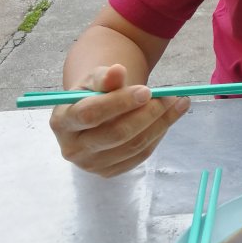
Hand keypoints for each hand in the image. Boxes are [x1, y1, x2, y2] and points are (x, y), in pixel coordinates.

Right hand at [49, 63, 189, 176]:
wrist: (93, 112)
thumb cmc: (93, 91)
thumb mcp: (95, 79)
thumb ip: (105, 77)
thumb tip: (118, 70)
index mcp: (62, 121)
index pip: (90, 114)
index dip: (120, 102)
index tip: (147, 90)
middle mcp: (72, 148)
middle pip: (116, 134)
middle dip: (147, 114)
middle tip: (170, 97)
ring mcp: (90, 165)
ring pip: (134, 146)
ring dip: (161, 123)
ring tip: (179, 102)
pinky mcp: (109, 172)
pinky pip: (140, 156)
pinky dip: (158, 135)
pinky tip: (168, 118)